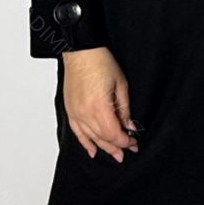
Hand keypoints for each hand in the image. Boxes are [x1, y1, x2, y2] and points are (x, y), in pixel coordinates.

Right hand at [62, 47, 138, 161]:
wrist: (81, 51)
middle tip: (126, 152)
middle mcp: (85, 112)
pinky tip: (92, 151)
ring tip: (114, 154)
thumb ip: (124, 109)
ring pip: (90, 137)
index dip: (125, 141)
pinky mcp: (70, 109)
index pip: (113, 133)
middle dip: (116, 146)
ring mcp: (75, 112)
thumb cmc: (100, 62)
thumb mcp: (121, 85)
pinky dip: (85, 142)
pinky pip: (77, 132)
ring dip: (103, 147)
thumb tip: (129, 126)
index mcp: (99, 107)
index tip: (133, 142)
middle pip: (102, 138)